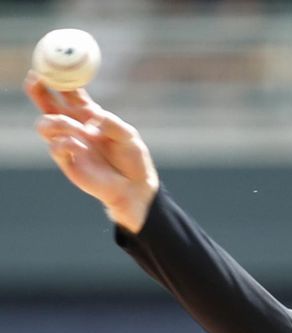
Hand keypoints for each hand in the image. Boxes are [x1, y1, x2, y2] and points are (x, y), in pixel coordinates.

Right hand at [24, 70, 158, 232]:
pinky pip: (55, 148)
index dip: (60, 79)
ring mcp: (69, 144)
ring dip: (56, 122)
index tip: (54, 65)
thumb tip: (93, 120)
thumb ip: (113, 124)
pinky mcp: (68, 162)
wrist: (135, 186)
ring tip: (75, 128)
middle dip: (38, 90)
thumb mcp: (129, 136)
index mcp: (90, 115)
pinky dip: (65, 143)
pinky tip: (80, 146)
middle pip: (48, 104)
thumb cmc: (133, 158)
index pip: (69, 93)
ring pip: (45, 125)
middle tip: (35, 79)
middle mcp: (75, 127)